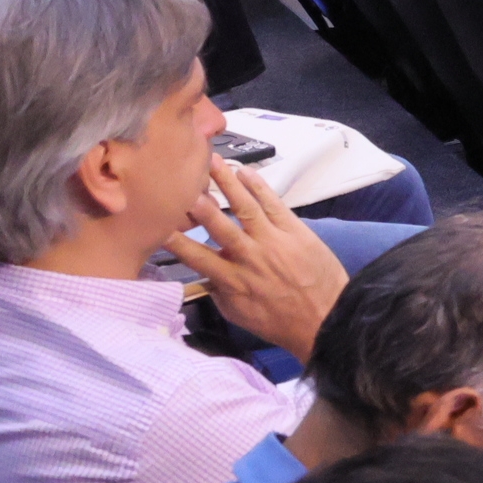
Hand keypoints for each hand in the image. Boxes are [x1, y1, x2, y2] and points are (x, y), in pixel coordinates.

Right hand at [156, 162, 347, 357]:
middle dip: (199, 205)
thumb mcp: (239, 314)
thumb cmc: (280, 321)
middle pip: (219, 226)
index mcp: (232, 280)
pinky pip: (275, 205)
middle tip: (181, 182)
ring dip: (228, 183)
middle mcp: (250, 258)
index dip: (173, 240)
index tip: (154, 224)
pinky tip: (246, 172)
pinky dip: (260, 187)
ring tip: (212, 161)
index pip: (195, 256)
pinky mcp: (297, 232)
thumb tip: (200, 273)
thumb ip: (217, 292)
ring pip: (247, 207)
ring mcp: (275, 242)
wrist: (328, 319)